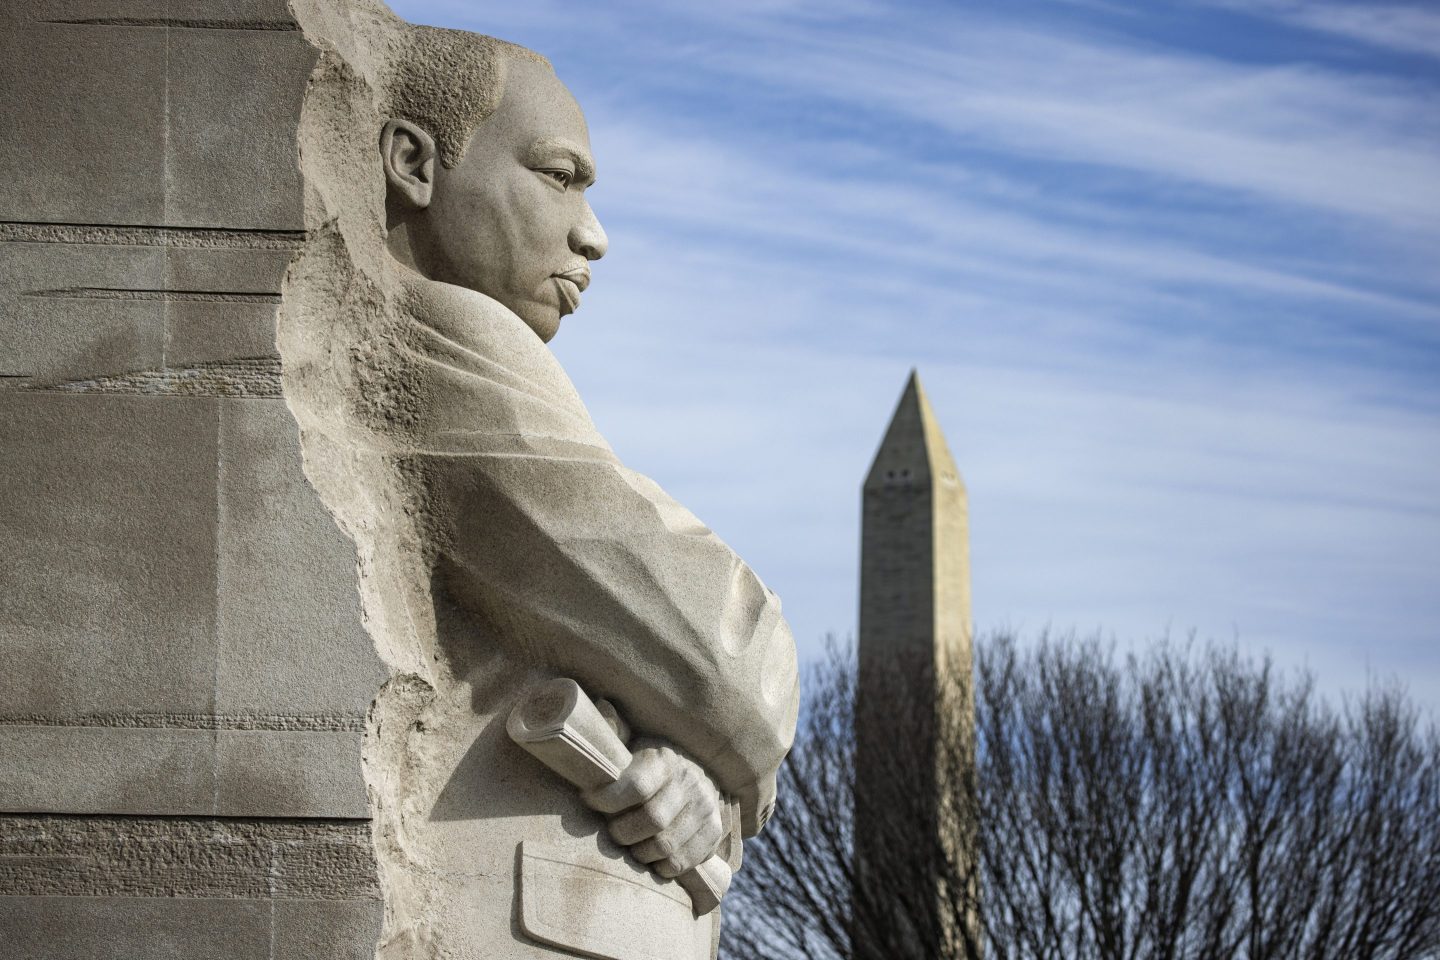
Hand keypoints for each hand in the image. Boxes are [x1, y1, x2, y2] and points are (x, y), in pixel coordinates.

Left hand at [582, 738, 725, 878]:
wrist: (695, 771)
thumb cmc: (647, 767)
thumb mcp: (630, 750)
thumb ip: (609, 754)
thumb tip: (582, 753)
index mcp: (664, 759)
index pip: (635, 785)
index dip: (607, 800)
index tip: (589, 801)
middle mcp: (690, 781)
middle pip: (652, 820)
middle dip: (622, 832)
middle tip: (612, 831)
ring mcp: (705, 807)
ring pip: (665, 846)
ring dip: (639, 853)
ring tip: (631, 845)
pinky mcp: (714, 832)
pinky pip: (682, 862)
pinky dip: (660, 867)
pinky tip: (651, 857)